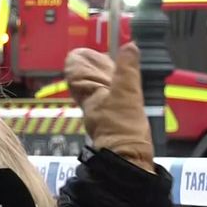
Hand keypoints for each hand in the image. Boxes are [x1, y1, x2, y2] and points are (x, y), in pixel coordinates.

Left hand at [64, 42, 154, 171]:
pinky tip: (122, 95)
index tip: (79, 52)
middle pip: (87, 84)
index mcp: (90, 96)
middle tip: (99, 58)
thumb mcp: (127, 94)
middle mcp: (92, 106)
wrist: (128, 160)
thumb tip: (129, 47)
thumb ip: (127, 70)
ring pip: (98, 95)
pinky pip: (109, 105)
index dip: (77, 62)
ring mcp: (101, 116)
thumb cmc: (123, 129)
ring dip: (104, 83)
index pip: (76, 74)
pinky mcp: (112, 126)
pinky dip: (113, 96)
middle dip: (92, 71)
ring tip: (113, 72)